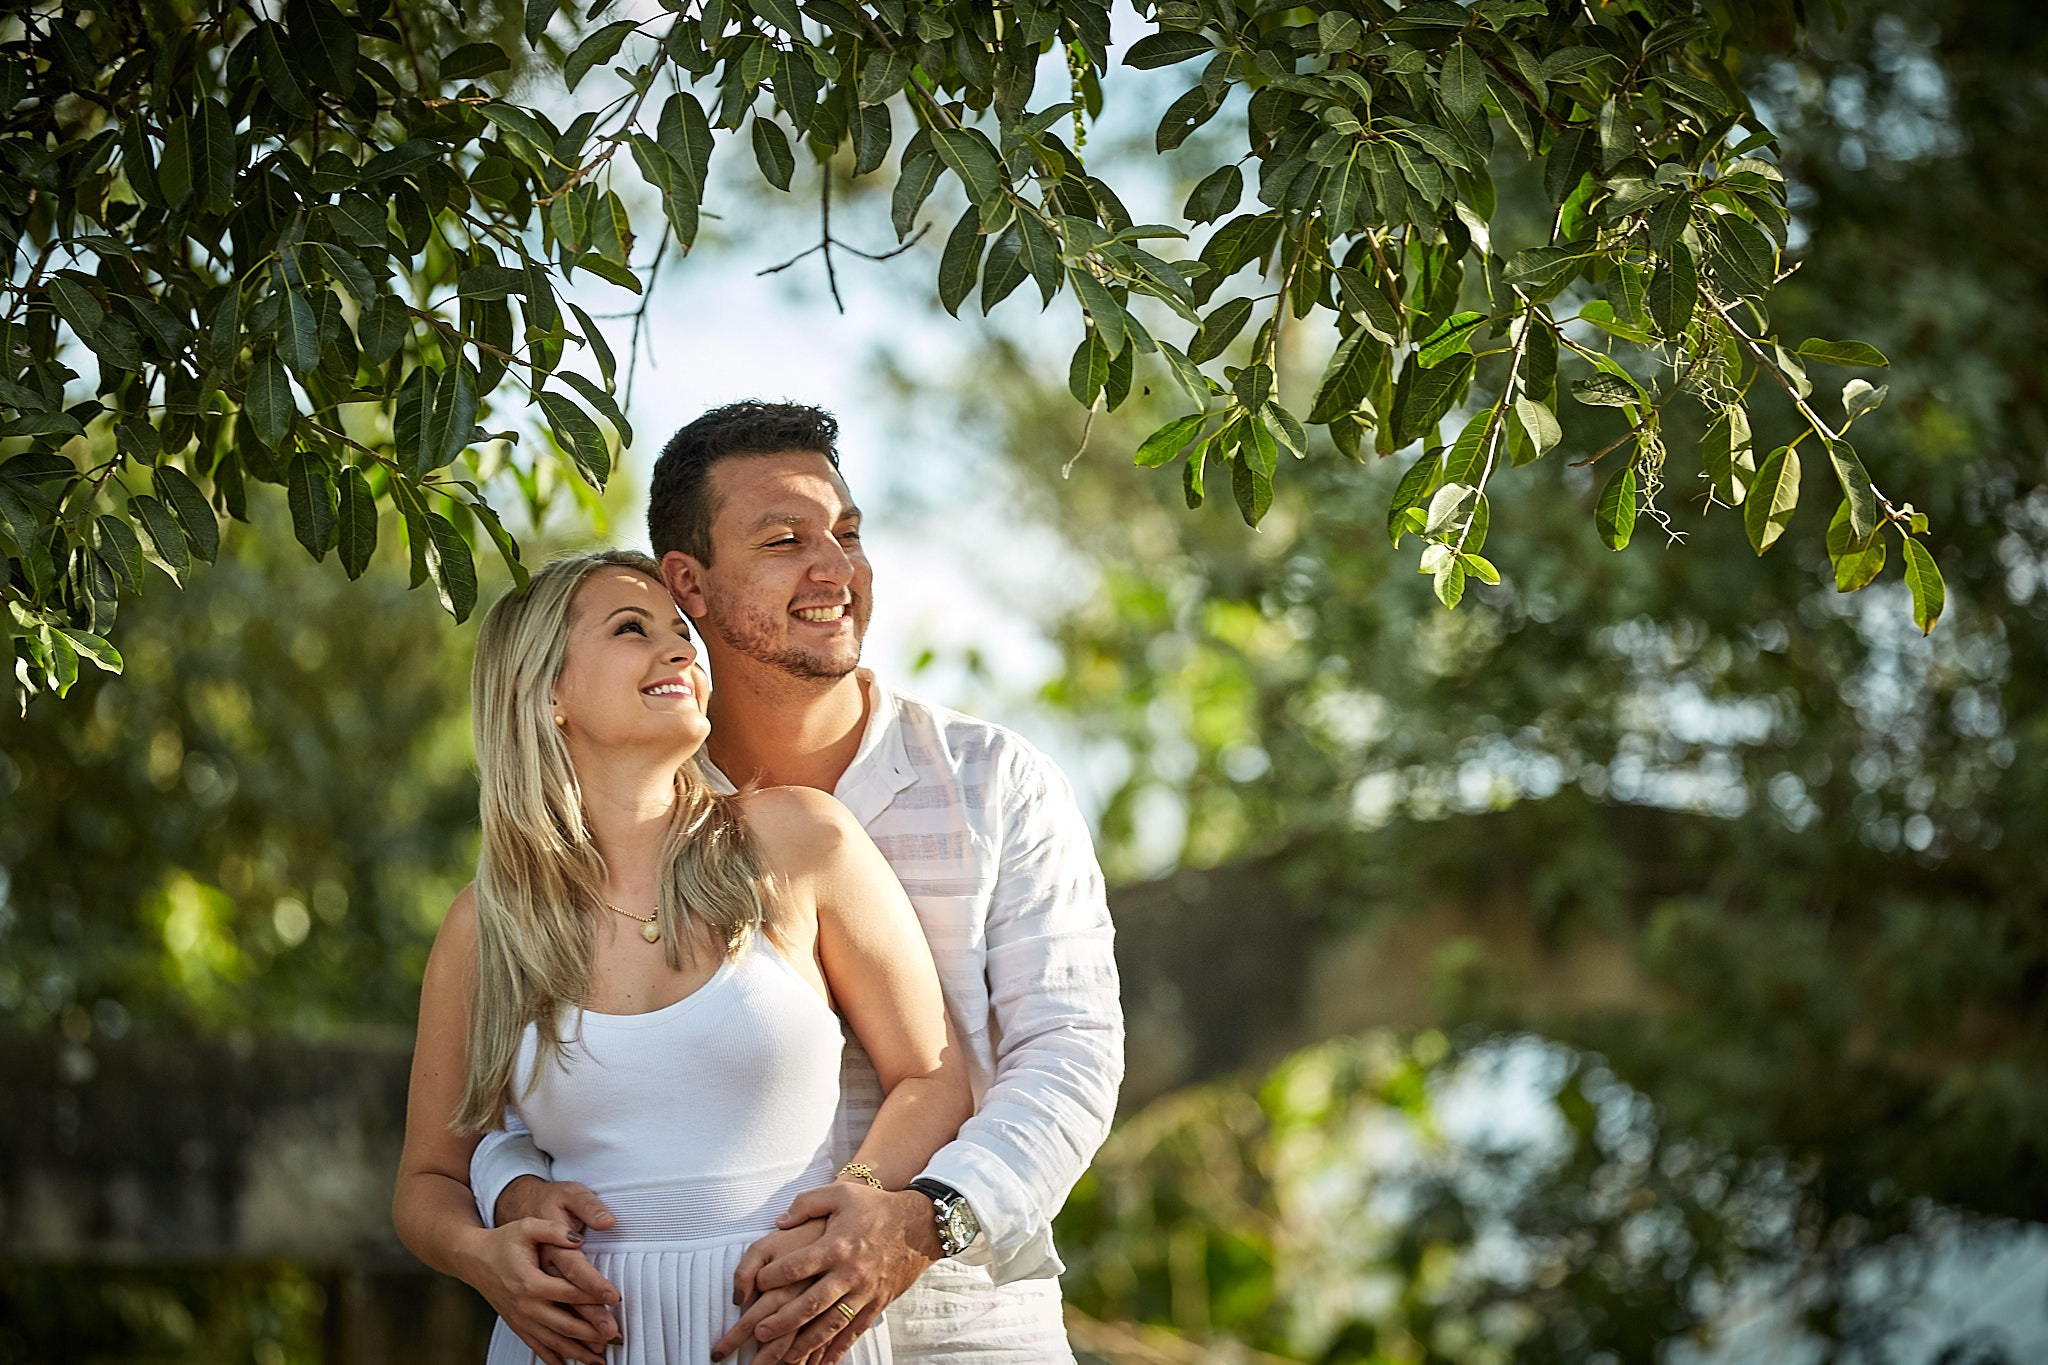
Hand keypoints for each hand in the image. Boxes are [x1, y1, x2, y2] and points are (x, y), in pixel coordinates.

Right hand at [493, 1178, 622, 1351]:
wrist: (474, 1259)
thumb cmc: (502, 1242)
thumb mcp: (528, 1227)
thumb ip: (554, 1231)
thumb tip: (578, 1239)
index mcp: (530, 1282)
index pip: (569, 1291)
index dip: (594, 1294)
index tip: (615, 1298)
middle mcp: (526, 1306)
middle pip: (565, 1323)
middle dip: (592, 1332)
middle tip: (615, 1335)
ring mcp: (521, 1319)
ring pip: (554, 1341)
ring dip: (578, 1351)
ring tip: (600, 1358)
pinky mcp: (518, 1325)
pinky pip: (538, 1347)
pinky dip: (555, 1358)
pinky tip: (569, 1364)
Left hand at [714, 1183, 939, 1364]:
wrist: (920, 1224)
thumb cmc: (876, 1206)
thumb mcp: (840, 1193)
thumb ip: (806, 1204)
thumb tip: (779, 1222)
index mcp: (837, 1245)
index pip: (797, 1266)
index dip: (771, 1276)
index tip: (757, 1283)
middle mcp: (850, 1272)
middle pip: (811, 1303)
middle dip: (783, 1321)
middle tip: (758, 1332)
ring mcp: (864, 1291)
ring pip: (831, 1324)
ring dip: (806, 1344)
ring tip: (784, 1358)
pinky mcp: (876, 1304)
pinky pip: (853, 1332)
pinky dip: (836, 1351)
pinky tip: (820, 1364)